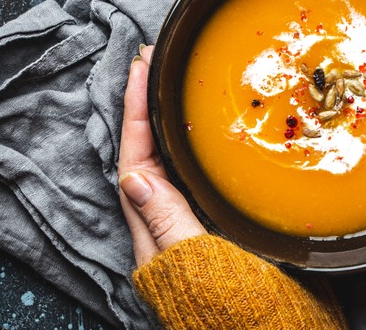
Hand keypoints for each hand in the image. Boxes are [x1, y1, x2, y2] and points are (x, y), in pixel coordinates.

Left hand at [118, 45, 205, 266]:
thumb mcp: (196, 261)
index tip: (141, 68)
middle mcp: (168, 220)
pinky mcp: (219, 222)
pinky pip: (199, 173)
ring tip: (177, 83)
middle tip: (155, 62)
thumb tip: (133, 178)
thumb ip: (167, 222)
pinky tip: (213, 132)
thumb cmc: (232, 304)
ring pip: (174, 161)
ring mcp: (193, 221)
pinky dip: (200, 144)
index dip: (137, 111)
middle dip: (149, 105)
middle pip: (149, 153)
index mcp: (156, 228)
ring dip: (172, 120)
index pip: (136, 157)